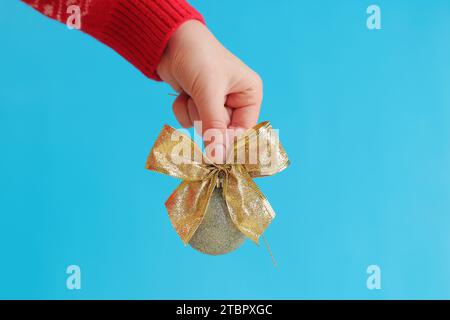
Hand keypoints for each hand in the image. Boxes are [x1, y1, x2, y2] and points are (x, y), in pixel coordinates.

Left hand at [157, 20, 262, 162]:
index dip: (229, 141)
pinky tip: (183, 92)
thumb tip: (218, 158)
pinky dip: (182, 109)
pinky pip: (189, 121)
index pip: (244, 130)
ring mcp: (215, 103)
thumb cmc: (198, 57)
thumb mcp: (209, 92)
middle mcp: (235, 101)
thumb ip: (214, 127)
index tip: (215, 153)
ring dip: (192, 112)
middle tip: (200, 101)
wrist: (169, 41)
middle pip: (222, 132)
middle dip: (206, 118)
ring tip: (191, 91)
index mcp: (249, 94)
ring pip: (203, 128)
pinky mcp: (197, 103)